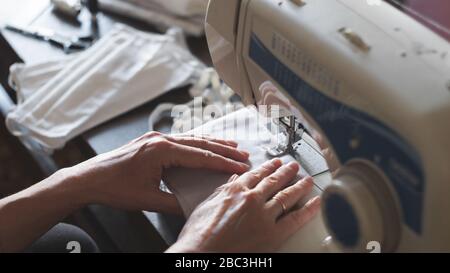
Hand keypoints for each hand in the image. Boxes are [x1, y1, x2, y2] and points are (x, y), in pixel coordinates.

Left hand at [70, 132, 249, 213]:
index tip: (240, 166)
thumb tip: (196, 206)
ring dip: (212, 143)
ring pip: (191, 139)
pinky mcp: (151, 141)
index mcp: (161, 150)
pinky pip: (180, 140)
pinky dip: (196, 143)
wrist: (88, 179)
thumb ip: (174, 202)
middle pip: (199, 143)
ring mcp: (154, 138)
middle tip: (244, 155)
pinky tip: (205, 145)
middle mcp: (160, 139)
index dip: (222, 162)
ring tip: (233, 146)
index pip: (199, 156)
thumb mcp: (147, 199)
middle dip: (224, 150)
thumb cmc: (114, 188)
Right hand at [168, 159, 320, 252]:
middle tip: (293, 166)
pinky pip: (295, 218)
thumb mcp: (206, 205)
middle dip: (286, 172)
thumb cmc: (199, 233)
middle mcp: (252, 198)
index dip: (268, 167)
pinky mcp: (273, 233)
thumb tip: (232, 180)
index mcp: (235, 190)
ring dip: (299, 185)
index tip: (275, 163)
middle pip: (274, 181)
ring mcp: (264, 215)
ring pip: (287, 195)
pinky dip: (308, 209)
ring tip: (306, 179)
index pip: (256, 174)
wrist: (201, 253)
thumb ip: (222, 191)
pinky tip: (315, 202)